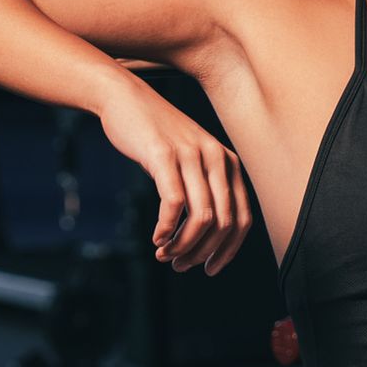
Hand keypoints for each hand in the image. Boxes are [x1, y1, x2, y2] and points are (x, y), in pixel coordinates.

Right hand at [97, 79, 253, 275]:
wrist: (124, 98)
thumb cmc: (155, 135)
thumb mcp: (189, 159)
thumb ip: (203, 188)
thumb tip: (206, 234)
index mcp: (227, 163)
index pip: (242, 219)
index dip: (227, 251)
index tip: (208, 268)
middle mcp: (216, 158)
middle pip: (224, 223)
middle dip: (203, 253)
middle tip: (179, 265)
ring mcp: (192, 156)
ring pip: (202, 218)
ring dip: (184, 246)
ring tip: (165, 255)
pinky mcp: (165, 156)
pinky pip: (174, 204)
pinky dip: (166, 229)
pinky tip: (157, 237)